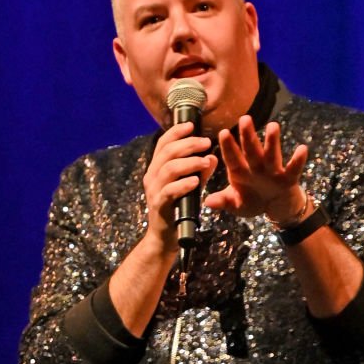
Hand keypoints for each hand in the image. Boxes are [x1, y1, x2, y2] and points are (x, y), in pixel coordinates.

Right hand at [141, 122, 216, 253]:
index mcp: (157, 169)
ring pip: (168, 169)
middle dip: (188, 144)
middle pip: (167, 152)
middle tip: (206, 142)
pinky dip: (183, 184)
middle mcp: (152, 176)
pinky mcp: (159, 205)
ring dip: (189, 162)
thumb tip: (212, 156)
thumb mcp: (191, 186)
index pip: (163, 144)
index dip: (175, 132)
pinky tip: (196, 181)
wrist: (165, 237)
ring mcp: (154, 191)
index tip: (191, 125)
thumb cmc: (178, 209)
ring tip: (205, 161)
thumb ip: (200, 172)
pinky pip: (170, 191)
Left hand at [204, 115, 308, 221]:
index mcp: (240, 172)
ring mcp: (272, 170)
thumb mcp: (236, 204)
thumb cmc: (252, 201)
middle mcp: (256, 167)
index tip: (223, 133)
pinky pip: (294, 168)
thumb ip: (224, 201)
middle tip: (245, 118)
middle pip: (251, 149)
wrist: (275, 206)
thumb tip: (207, 202)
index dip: (228, 147)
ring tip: (273, 125)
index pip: (232, 158)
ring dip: (272, 141)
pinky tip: (303, 149)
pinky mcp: (288, 178)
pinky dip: (298, 160)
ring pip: (271, 154)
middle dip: (248, 135)